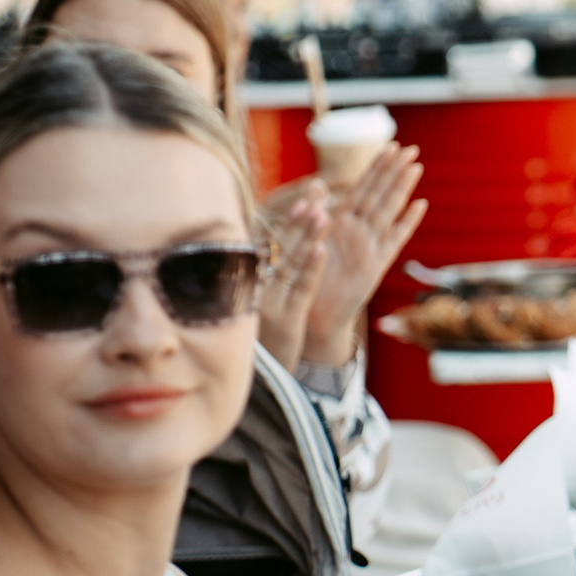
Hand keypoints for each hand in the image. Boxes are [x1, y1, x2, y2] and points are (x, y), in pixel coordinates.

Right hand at [257, 196, 329, 370]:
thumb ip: (261, 276)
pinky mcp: (286, 320)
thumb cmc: (261, 339)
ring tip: (323, 211)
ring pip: (290, 263)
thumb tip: (271, 242)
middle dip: (299, 219)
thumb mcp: (259, 305)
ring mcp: (270, 303)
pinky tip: (321, 249)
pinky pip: (299, 290)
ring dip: (305, 236)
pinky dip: (309, 268)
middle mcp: (257, 288)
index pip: (273, 240)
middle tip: (317, 192)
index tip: (307, 195)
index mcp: (252, 280)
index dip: (290, 217)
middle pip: (281, 245)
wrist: (261, 382)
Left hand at [301, 143, 428, 366]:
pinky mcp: (376, 263)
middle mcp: (359, 230)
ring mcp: (370, 245)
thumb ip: (313, 211)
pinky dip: (407, 223)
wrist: (312, 313)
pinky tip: (420, 206)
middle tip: (411, 148)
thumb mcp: (304, 239)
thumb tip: (316, 183)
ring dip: (402, 188)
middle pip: (380, 194)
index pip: (362, 187)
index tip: (390, 146)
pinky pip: (394, 239)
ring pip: (389, 210)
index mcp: (341, 221)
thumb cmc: (306, 277)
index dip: (377, 167)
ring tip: (415, 167)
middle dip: (395, 171)